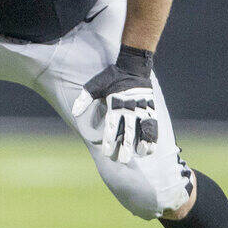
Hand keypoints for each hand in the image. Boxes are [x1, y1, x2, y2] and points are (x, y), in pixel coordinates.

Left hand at [72, 45, 157, 162]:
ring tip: (139, 155)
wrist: (133, 67)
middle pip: (128, 132)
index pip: (112, 127)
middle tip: (122, 160)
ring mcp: (142, 109)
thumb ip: (84, 98)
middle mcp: (129, 109)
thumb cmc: (112, 76)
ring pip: (143, 130)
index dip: (110, 141)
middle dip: (125, 147)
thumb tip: (74, 112)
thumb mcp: (95, 84)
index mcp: (115, 104)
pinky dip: (153, 137)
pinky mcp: (151, 109)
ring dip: (142, 143)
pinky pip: (153, 125)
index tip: (107, 152)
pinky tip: (150, 148)